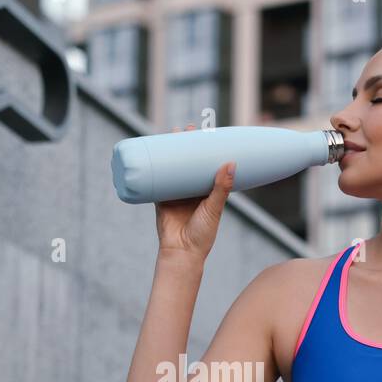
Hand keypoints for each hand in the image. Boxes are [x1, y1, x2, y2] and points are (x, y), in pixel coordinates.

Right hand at [154, 122, 234, 263]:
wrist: (182, 253)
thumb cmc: (203, 234)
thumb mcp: (214, 208)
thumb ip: (221, 188)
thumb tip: (231, 163)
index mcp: (206, 192)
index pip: (206, 165)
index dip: (205, 150)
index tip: (206, 133)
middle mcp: (190, 191)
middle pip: (187, 163)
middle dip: (185, 145)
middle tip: (186, 128)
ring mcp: (174, 194)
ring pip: (171, 168)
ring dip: (169, 152)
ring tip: (169, 134)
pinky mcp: (160, 200)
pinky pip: (156, 181)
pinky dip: (153, 169)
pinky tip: (150, 154)